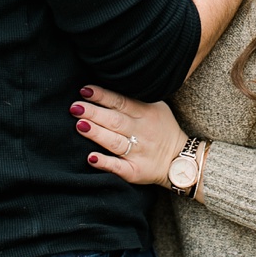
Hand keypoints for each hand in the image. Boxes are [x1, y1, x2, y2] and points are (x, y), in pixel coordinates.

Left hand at [69, 86, 187, 185]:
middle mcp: (141, 132)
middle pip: (115, 120)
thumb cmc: (162, 128)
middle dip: (94, 113)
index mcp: (145, 113)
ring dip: (97, 134)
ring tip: (80, 125)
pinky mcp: (135, 170)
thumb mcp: (156, 107)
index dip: (102, 96)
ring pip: (115, 142)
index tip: (84, 90)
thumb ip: (135, 98)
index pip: (121, 102)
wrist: (180, 159)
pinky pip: (119, 167)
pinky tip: (91, 158)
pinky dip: (105, 163)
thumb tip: (108, 85)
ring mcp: (138, 152)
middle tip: (75, 107)